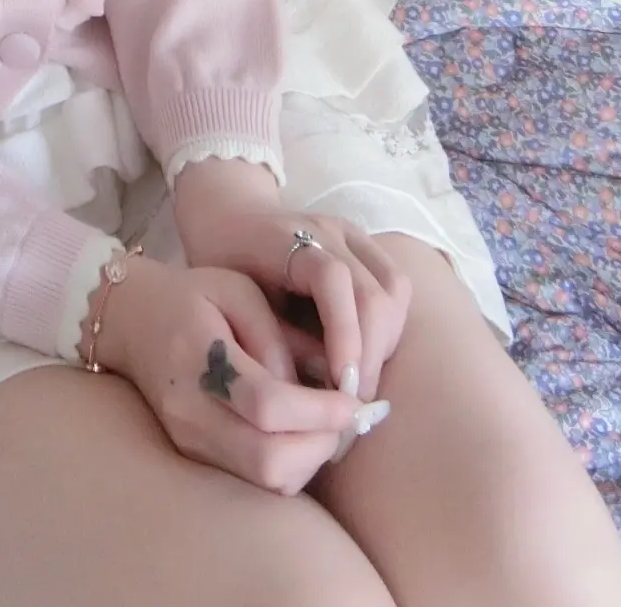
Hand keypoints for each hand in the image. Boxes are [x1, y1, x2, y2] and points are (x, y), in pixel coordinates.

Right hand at [86, 254, 375, 497]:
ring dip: (309, 460)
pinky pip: (254, 481)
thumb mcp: (237, 290)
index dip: (320, 410)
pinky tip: (300, 434)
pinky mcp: (195, 457)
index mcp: (197, 356)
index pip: (267, 404)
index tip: (353, 399)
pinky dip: (289, 466)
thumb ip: (277, 335)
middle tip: (345, 416)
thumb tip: (322, 383)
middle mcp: (189, 410)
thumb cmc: (191, 296)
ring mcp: (189, 440)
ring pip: (265, 481)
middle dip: (320, 444)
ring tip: (326, 424)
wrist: (131, 321)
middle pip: (268, 460)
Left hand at [176, 192, 411, 407]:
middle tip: (352, 403)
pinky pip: (396, 287)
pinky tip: (367, 357)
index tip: (343, 385)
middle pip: (372, 290)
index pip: (332, 278)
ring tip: (360, 384)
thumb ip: (274, 336)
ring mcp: (351, 234)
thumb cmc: (224, 264)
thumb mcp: (233, 300)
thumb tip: (316, 391)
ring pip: (394, 290)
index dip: (344, 332)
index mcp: (284, 236)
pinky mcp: (367, 245)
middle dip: (369, 354)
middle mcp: (326, 229)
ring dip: (383, 344)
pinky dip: (389, 327)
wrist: (232, 217)